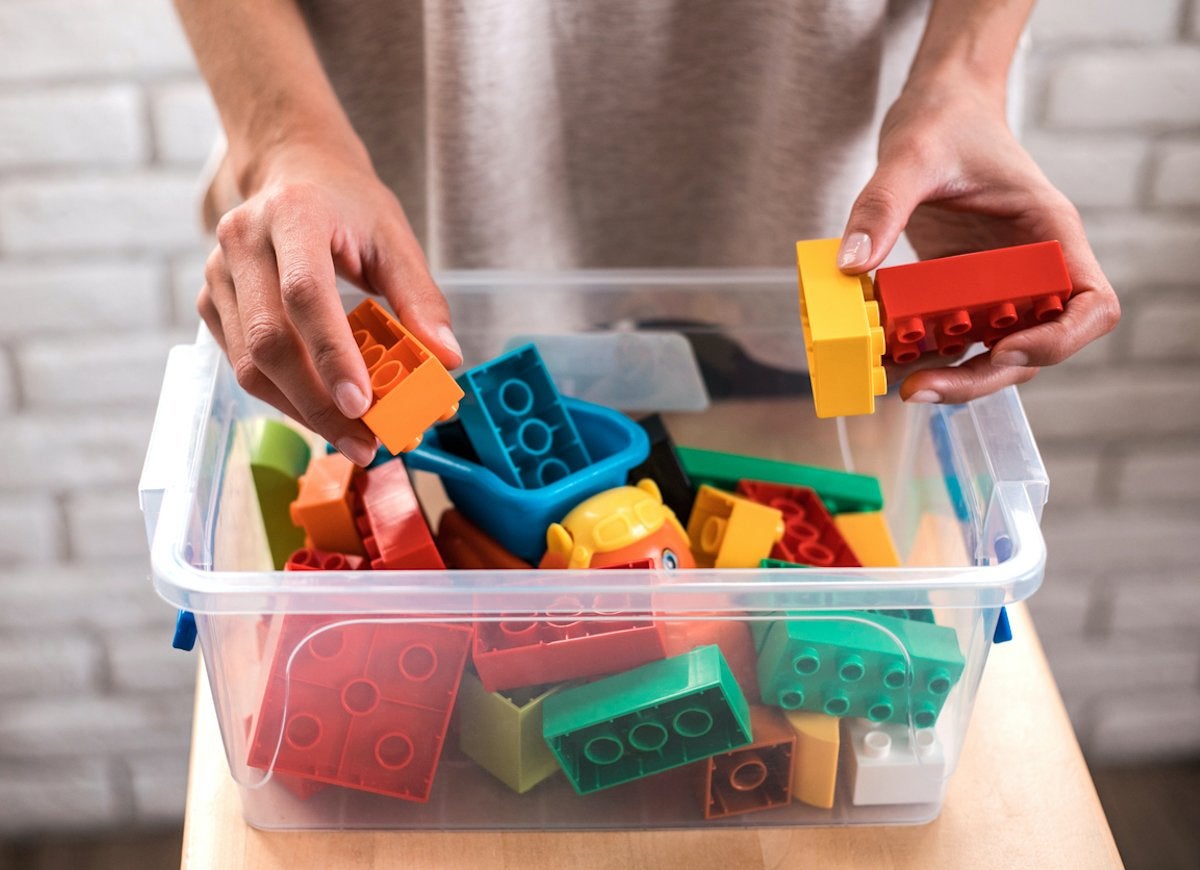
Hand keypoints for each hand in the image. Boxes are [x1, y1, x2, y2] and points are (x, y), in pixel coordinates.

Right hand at [198, 143, 461, 464]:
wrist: (293, 171)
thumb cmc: (349, 206)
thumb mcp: (395, 238)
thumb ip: (422, 299)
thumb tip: (447, 360)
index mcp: (293, 215)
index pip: (305, 295)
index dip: (332, 355)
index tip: (363, 405)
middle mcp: (242, 241)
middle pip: (270, 341)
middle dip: (319, 404)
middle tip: (366, 442)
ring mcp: (217, 273)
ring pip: (249, 364)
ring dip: (301, 411)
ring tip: (352, 438)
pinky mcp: (210, 302)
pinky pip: (241, 365)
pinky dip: (284, 398)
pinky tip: (322, 412)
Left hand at [837, 82, 1119, 403]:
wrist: (935, 106)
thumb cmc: (945, 119)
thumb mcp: (911, 154)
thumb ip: (882, 205)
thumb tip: (852, 263)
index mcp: (1049, 231)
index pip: (1091, 303)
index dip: (1058, 339)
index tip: (1005, 346)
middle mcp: (1032, 265)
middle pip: (1036, 344)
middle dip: (984, 376)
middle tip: (922, 389)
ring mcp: (998, 281)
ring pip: (994, 350)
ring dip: (953, 375)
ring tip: (902, 385)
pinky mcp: (962, 288)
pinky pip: (953, 334)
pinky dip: (925, 353)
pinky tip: (887, 359)